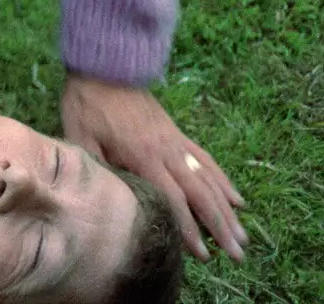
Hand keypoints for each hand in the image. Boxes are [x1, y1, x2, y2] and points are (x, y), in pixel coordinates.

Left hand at [61, 74, 245, 261]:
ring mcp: (175, 141)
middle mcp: (167, 151)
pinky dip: (223, 180)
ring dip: (228, 209)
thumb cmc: (87, 105)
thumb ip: (98, 169)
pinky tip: (236, 198)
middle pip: (200, 194)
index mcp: (142, 156)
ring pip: (209, 180)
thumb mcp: (81, 138)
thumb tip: (108, 199)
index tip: (202, 255)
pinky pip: (206, 159)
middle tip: (237, 255)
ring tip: (242, 236)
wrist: (103, 67)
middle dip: (220, 227)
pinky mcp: (176, 133)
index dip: (188, 228)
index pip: (172, 199)